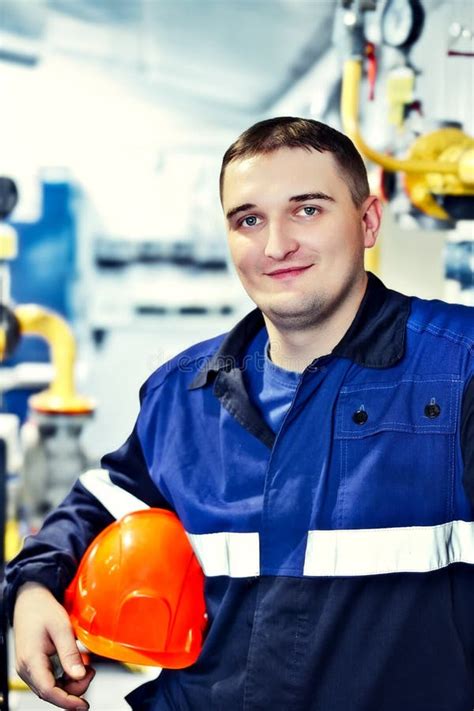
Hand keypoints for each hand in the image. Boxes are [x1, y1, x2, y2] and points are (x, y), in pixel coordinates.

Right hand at [13, 582, 94, 708]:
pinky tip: (76, 667)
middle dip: (73, 689)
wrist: (30, 599)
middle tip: (91, 671)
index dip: (67, 701)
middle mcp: (26, 668)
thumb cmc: (43, 610)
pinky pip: (49, 680)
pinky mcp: (33, 666)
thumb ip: (69, 653)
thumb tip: (79, 676)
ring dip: (70, 684)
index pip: (48, 690)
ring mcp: (28, 668)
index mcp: (31, 660)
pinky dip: (64, 678)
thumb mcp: (61, 628)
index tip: (83, 705)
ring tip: (86, 667)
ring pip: (50, 688)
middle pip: (50, 692)